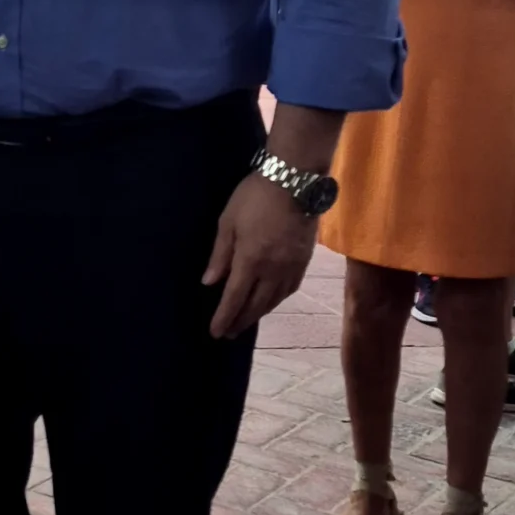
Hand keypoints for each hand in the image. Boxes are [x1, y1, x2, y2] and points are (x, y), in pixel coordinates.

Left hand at [202, 172, 318, 340]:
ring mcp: (291, 267)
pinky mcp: (304, 261)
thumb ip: (220, 254)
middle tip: (229, 333)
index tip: (215, 332)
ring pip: (274, 300)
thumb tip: (209, 282)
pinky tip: (271, 301)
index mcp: (250, 260)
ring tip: (246, 321)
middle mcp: (272, 270)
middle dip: (240, 321)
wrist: (294, 181)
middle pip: (255, 305)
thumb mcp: (228, 221)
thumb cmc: (254, 197)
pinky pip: (289, 290)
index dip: (224, 317)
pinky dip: (277, 301)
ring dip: (258, 314)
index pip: (234, 298)